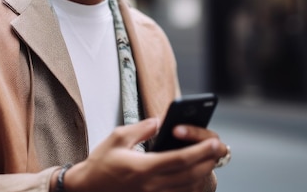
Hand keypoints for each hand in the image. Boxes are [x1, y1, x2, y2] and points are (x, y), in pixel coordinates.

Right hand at [60, 118, 226, 191]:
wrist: (87, 189)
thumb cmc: (101, 163)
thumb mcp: (117, 138)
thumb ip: (141, 129)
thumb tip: (159, 122)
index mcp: (143, 168)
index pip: (179, 160)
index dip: (200, 152)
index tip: (214, 142)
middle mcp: (151, 186)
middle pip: (189, 175)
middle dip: (207, 161)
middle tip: (219, 149)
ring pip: (186, 188)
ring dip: (202, 174)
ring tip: (210, 160)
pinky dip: (189, 186)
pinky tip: (194, 175)